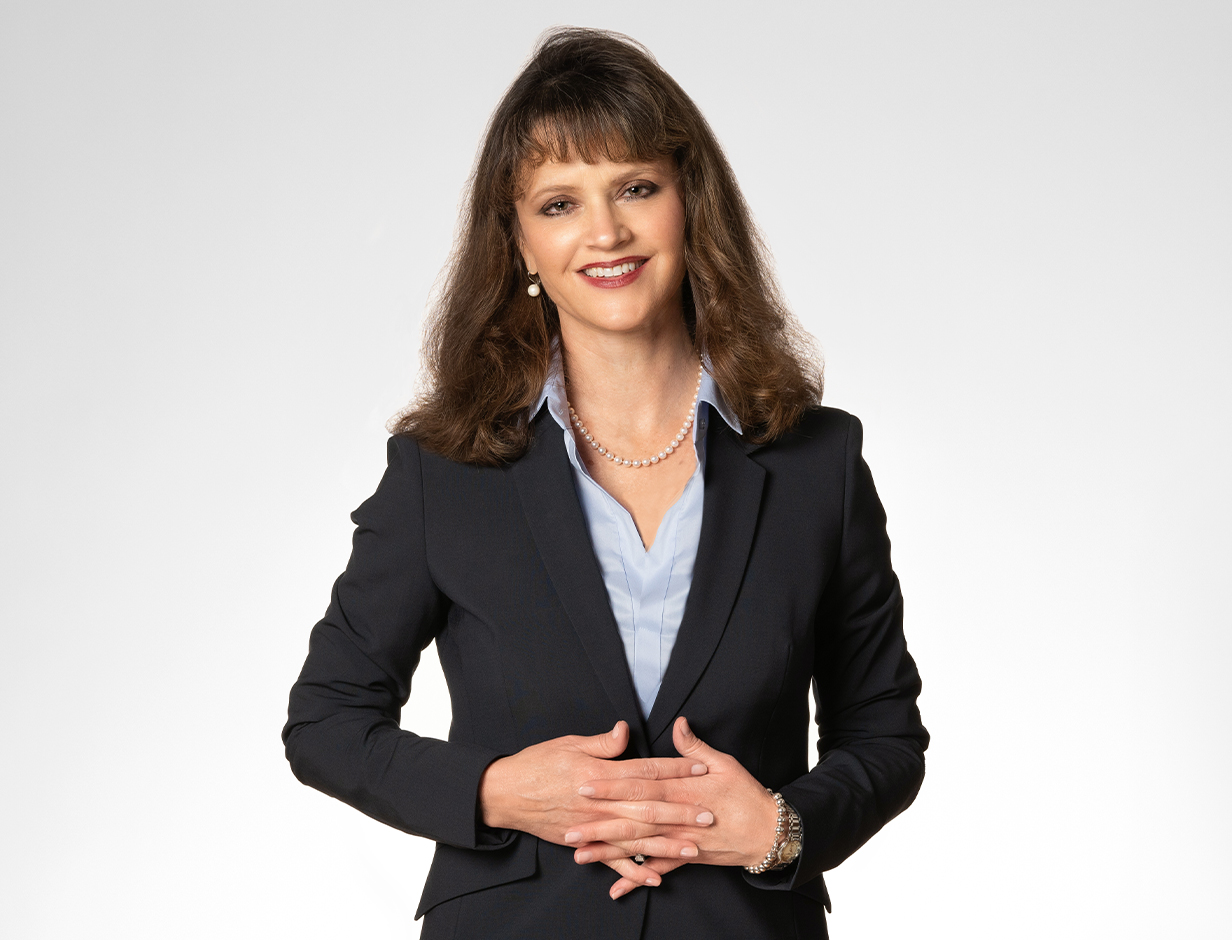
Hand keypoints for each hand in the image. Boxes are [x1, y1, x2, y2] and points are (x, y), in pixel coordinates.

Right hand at [477, 720, 708, 858]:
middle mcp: (599, 803)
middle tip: (708, 815)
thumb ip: (602, 742)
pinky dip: (633, 871)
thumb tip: (626, 731)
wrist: (505, 793)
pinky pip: (612, 861)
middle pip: (647, 808)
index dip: (673, 771)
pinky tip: (655, 877)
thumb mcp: (569, 744)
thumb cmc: (537, 763)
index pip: (645, 771)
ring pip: (635, 838)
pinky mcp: (583, 842)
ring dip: (665, 844)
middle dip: (680, 812)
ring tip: (693, 847)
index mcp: (599, 775)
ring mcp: (592, 826)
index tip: (699, 770)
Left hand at [571, 717, 780, 896]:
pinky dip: (637, 879)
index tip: (585, 784)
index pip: (640, 786)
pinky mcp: (686, 859)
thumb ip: (695, 747)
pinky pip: (657, 870)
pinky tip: (615, 888)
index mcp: (682, 790)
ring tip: (580, 855)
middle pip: (632, 819)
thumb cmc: (745, 794)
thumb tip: (679, 724)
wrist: (769, 832)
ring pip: (639, 847)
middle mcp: (677, 817)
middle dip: (599, 823)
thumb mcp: (723, 764)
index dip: (611, 786)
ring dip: (609, 852)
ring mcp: (680, 841)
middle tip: (569, 827)